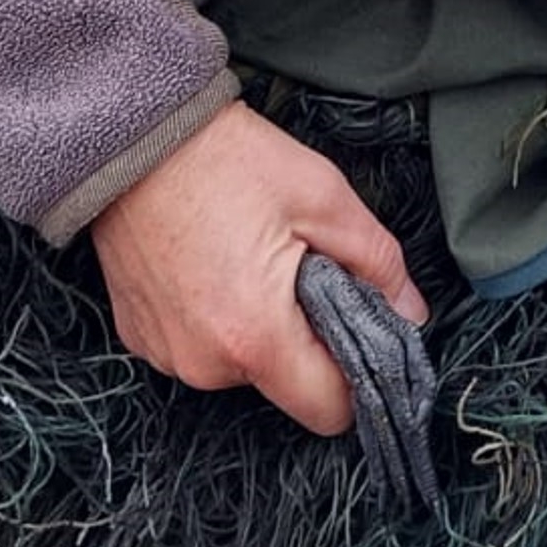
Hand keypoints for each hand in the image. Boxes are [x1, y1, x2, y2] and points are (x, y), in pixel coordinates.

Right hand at [89, 99, 426, 432]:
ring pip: (238, 365)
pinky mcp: (137, 337)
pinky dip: (213, 316)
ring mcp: (165, 354)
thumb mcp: (324, 197)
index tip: (358, 332)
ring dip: (256, 326)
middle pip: (284, 384)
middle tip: (300, 268)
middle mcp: (205, 363)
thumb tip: (412, 312)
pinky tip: (210, 262)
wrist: (134, 135)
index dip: (356, 378)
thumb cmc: (230, 160)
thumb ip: (378, 263)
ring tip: (248, 256)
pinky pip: (197, 346)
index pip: (328, 412)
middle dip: (303, 338)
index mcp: (256, 338)